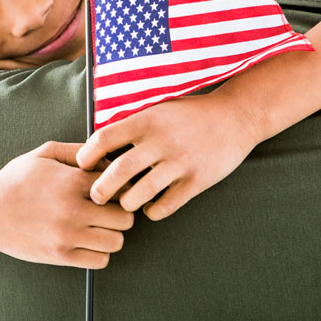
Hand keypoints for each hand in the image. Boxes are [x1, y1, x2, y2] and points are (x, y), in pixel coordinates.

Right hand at [0, 142, 133, 268]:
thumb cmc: (15, 179)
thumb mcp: (44, 154)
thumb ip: (77, 150)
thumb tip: (108, 157)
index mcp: (72, 181)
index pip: (120, 187)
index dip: (120, 188)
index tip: (112, 190)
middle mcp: (72, 209)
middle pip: (124, 218)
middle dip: (121, 213)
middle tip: (109, 211)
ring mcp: (66, 235)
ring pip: (116, 241)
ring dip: (112, 234)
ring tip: (98, 227)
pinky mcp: (59, 256)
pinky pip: (100, 261)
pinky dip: (99, 253)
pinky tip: (87, 242)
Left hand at [76, 93, 258, 220]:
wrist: (236, 116)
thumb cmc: (192, 113)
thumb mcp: (160, 109)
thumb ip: (133, 123)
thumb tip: (98, 142)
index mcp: (148, 119)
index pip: (105, 138)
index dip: (87, 155)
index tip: (83, 166)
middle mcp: (162, 140)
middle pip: (119, 170)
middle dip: (101, 189)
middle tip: (96, 196)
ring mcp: (181, 161)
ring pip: (141, 192)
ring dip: (127, 203)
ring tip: (124, 204)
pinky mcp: (198, 180)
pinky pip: (166, 205)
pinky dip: (153, 212)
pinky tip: (150, 209)